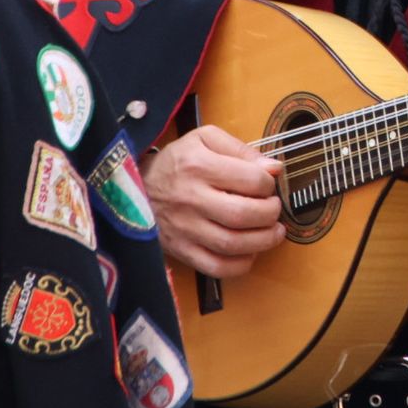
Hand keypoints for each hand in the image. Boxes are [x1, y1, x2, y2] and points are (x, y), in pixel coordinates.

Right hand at [141, 125, 286, 277]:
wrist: (133, 189)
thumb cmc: (177, 162)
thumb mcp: (205, 140)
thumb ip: (241, 150)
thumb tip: (274, 168)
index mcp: (198, 165)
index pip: (250, 180)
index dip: (269, 184)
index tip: (269, 184)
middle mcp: (190, 199)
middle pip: (242, 214)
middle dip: (270, 213)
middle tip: (274, 208)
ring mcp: (184, 229)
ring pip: (232, 244)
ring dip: (263, 241)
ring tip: (273, 231)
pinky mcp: (181, 251)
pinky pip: (216, 267)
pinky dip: (241, 264)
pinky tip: (250, 250)